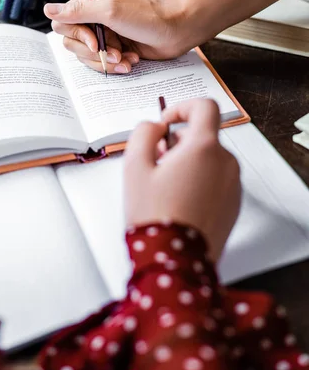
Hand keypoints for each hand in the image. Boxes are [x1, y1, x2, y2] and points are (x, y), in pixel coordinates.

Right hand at [44, 0, 183, 73]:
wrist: (176, 32)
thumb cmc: (147, 17)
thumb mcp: (110, 11)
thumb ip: (78, 12)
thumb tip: (47, 9)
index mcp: (89, 3)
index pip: (63, 22)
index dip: (77, 36)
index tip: (95, 42)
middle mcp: (94, 18)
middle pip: (72, 43)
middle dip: (94, 52)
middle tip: (115, 51)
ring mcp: (104, 35)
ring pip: (87, 56)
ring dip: (106, 61)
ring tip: (126, 58)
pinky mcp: (115, 49)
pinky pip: (103, 63)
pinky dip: (117, 65)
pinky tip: (131, 60)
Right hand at [123, 99, 240, 260]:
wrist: (176, 262)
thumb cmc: (155, 217)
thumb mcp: (134, 167)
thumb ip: (143, 134)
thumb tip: (154, 127)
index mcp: (204, 148)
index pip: (205, 107)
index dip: (182, 107)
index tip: (167, 121)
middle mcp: (225, 163)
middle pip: (204, 135)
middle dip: (179, 141)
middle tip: (156, 160)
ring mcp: (232, 184)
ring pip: (210, 158)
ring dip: (188, 161)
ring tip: (164, 185)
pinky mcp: (233, 204)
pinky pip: (216, 179)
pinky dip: (199, 179)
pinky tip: (178, 200)